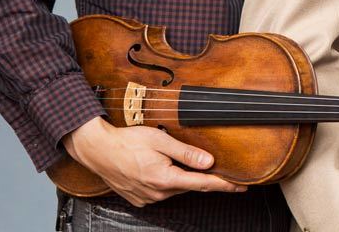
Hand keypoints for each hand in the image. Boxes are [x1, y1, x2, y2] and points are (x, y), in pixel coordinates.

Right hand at [64, 117, 244, 205]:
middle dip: (204, 178)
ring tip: (180, 162)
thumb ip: (186, 153)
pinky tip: (165, 168)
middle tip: (222, 171)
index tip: (242, 187)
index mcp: (165, 179)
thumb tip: (209, 162)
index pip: (202, 184)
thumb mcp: (160, 141)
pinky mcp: (139, 198)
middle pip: (190, 186)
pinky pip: (162, 191)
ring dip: (183, 177)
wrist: (97, 150)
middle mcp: (157, 193)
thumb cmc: (127, 142)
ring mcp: (147, 198)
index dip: (224, 185)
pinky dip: (168, 181)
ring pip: (175, 188)